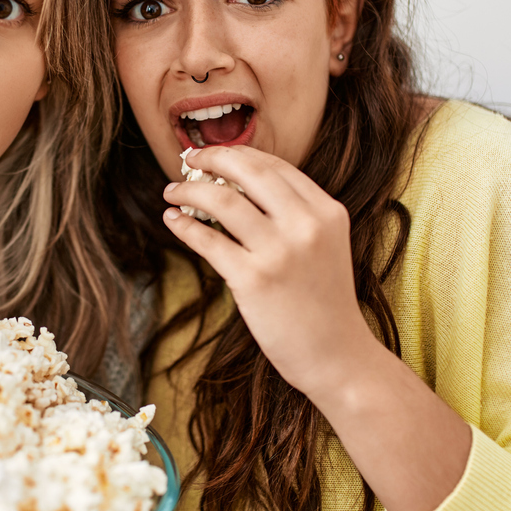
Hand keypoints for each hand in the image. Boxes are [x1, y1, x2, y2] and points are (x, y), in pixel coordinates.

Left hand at [162, 145, 471, 510]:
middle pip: (248, 170)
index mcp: (327, 211)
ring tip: (172, 193)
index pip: (275, 166)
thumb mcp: (326, 246)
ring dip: (189, 190)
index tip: (215, 155)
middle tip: (188, 161)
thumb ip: (295, 215)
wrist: (339, 357)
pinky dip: (184, 225)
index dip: (238, 154)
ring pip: (221, 200)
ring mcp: (279, 251)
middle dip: (211, 159)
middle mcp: (306, 225)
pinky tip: (173, 220)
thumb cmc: (325, 304)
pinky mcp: (253, 280)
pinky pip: (208, 240)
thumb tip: (240, 187)